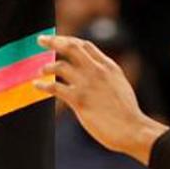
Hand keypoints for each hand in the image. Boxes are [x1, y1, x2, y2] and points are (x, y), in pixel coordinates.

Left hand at [35, 35, 167, 163]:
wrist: (133, 129)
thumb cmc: (127, 113)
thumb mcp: (120, 85)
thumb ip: (106, 77)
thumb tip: (95, 76)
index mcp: (109, 66)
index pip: (86, 45)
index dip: (70, 41)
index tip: (59, 41)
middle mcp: (97, 70)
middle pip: (72, 47)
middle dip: (54, 41)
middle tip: (41, 40)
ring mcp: (87, 84)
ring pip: (60, 66)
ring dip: (47, 66)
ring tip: (40, 70)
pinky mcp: (79, 100)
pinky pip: (55, 87)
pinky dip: (43, 85)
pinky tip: (37, 86)